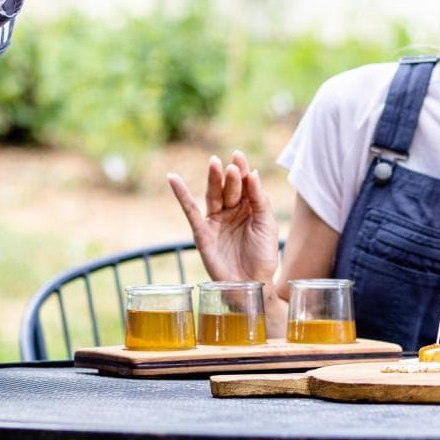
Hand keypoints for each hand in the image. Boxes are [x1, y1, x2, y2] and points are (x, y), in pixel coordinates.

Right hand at [168, 150, 279, 288]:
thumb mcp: (267, 225)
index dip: (242, 170)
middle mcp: (232, 211)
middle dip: (231, 176)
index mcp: (250, 208)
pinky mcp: (202, 232)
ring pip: (213, 196)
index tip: (239, 156)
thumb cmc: (263, 256)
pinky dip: (181, 194)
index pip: (245, 184)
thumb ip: (260, 201)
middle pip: (229, 188)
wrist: (251, 284)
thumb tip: (253, 174)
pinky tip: (172, 178)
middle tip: (232, 165)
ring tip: (214, 163)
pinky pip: (190, 210)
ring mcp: (216, 221)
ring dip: (213, 179)